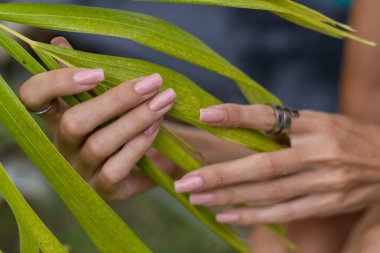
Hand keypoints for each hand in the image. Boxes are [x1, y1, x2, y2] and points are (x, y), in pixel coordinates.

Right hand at [19, 37, 176, 199]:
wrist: (148, 162)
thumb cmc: (122, 123)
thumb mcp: (105, 99)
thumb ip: (86, 75)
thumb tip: (59, 43)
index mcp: (56, 118)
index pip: (32, 97)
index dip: (56, 82)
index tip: (98, 72)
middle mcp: (62, 147)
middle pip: (75, 121)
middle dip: (117, 99)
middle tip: (153, 81)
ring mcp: (80, 172)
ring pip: (99, 144)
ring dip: (136, 119)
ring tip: (164, 100)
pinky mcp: (102, 191)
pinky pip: (116, 169)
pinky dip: (138, 145)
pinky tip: (157, 127)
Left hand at [174, 104, 379, 224]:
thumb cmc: (343, 136)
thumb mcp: (316, 121)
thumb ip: (281, 126)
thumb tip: (232, 125)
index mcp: (315, 124)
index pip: (270, 117)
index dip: (237, 116)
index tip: (205, 115)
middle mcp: (320, 153)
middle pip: (263, 166)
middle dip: (221, 174)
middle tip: (186, 182)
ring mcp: (325, 182)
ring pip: (269, 194)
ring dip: (230, 198)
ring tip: (196, 198)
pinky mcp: (328, 204)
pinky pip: (285, 214)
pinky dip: (253, 217)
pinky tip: (226, 215)